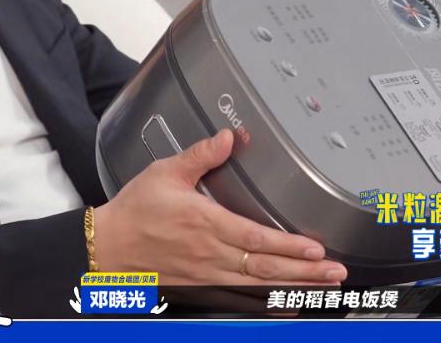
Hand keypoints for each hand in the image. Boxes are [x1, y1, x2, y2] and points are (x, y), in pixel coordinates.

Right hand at [92, 129, 347, 285]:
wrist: (105, 249)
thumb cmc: (135, 211)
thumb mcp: (165, 173)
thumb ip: (201, 155)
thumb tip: (229, 137)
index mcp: (206, 223)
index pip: (256, 238)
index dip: (289, 246)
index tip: (316, 249)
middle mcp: (211, 254)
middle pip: (266, 267)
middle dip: (305, 271)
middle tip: (336, 272)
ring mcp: (207, 275)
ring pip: (258, 286)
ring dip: (294, 286)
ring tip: (323, 285)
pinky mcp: (201, 288)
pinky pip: (240, 299)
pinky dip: (267, 302)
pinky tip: (288, 302)